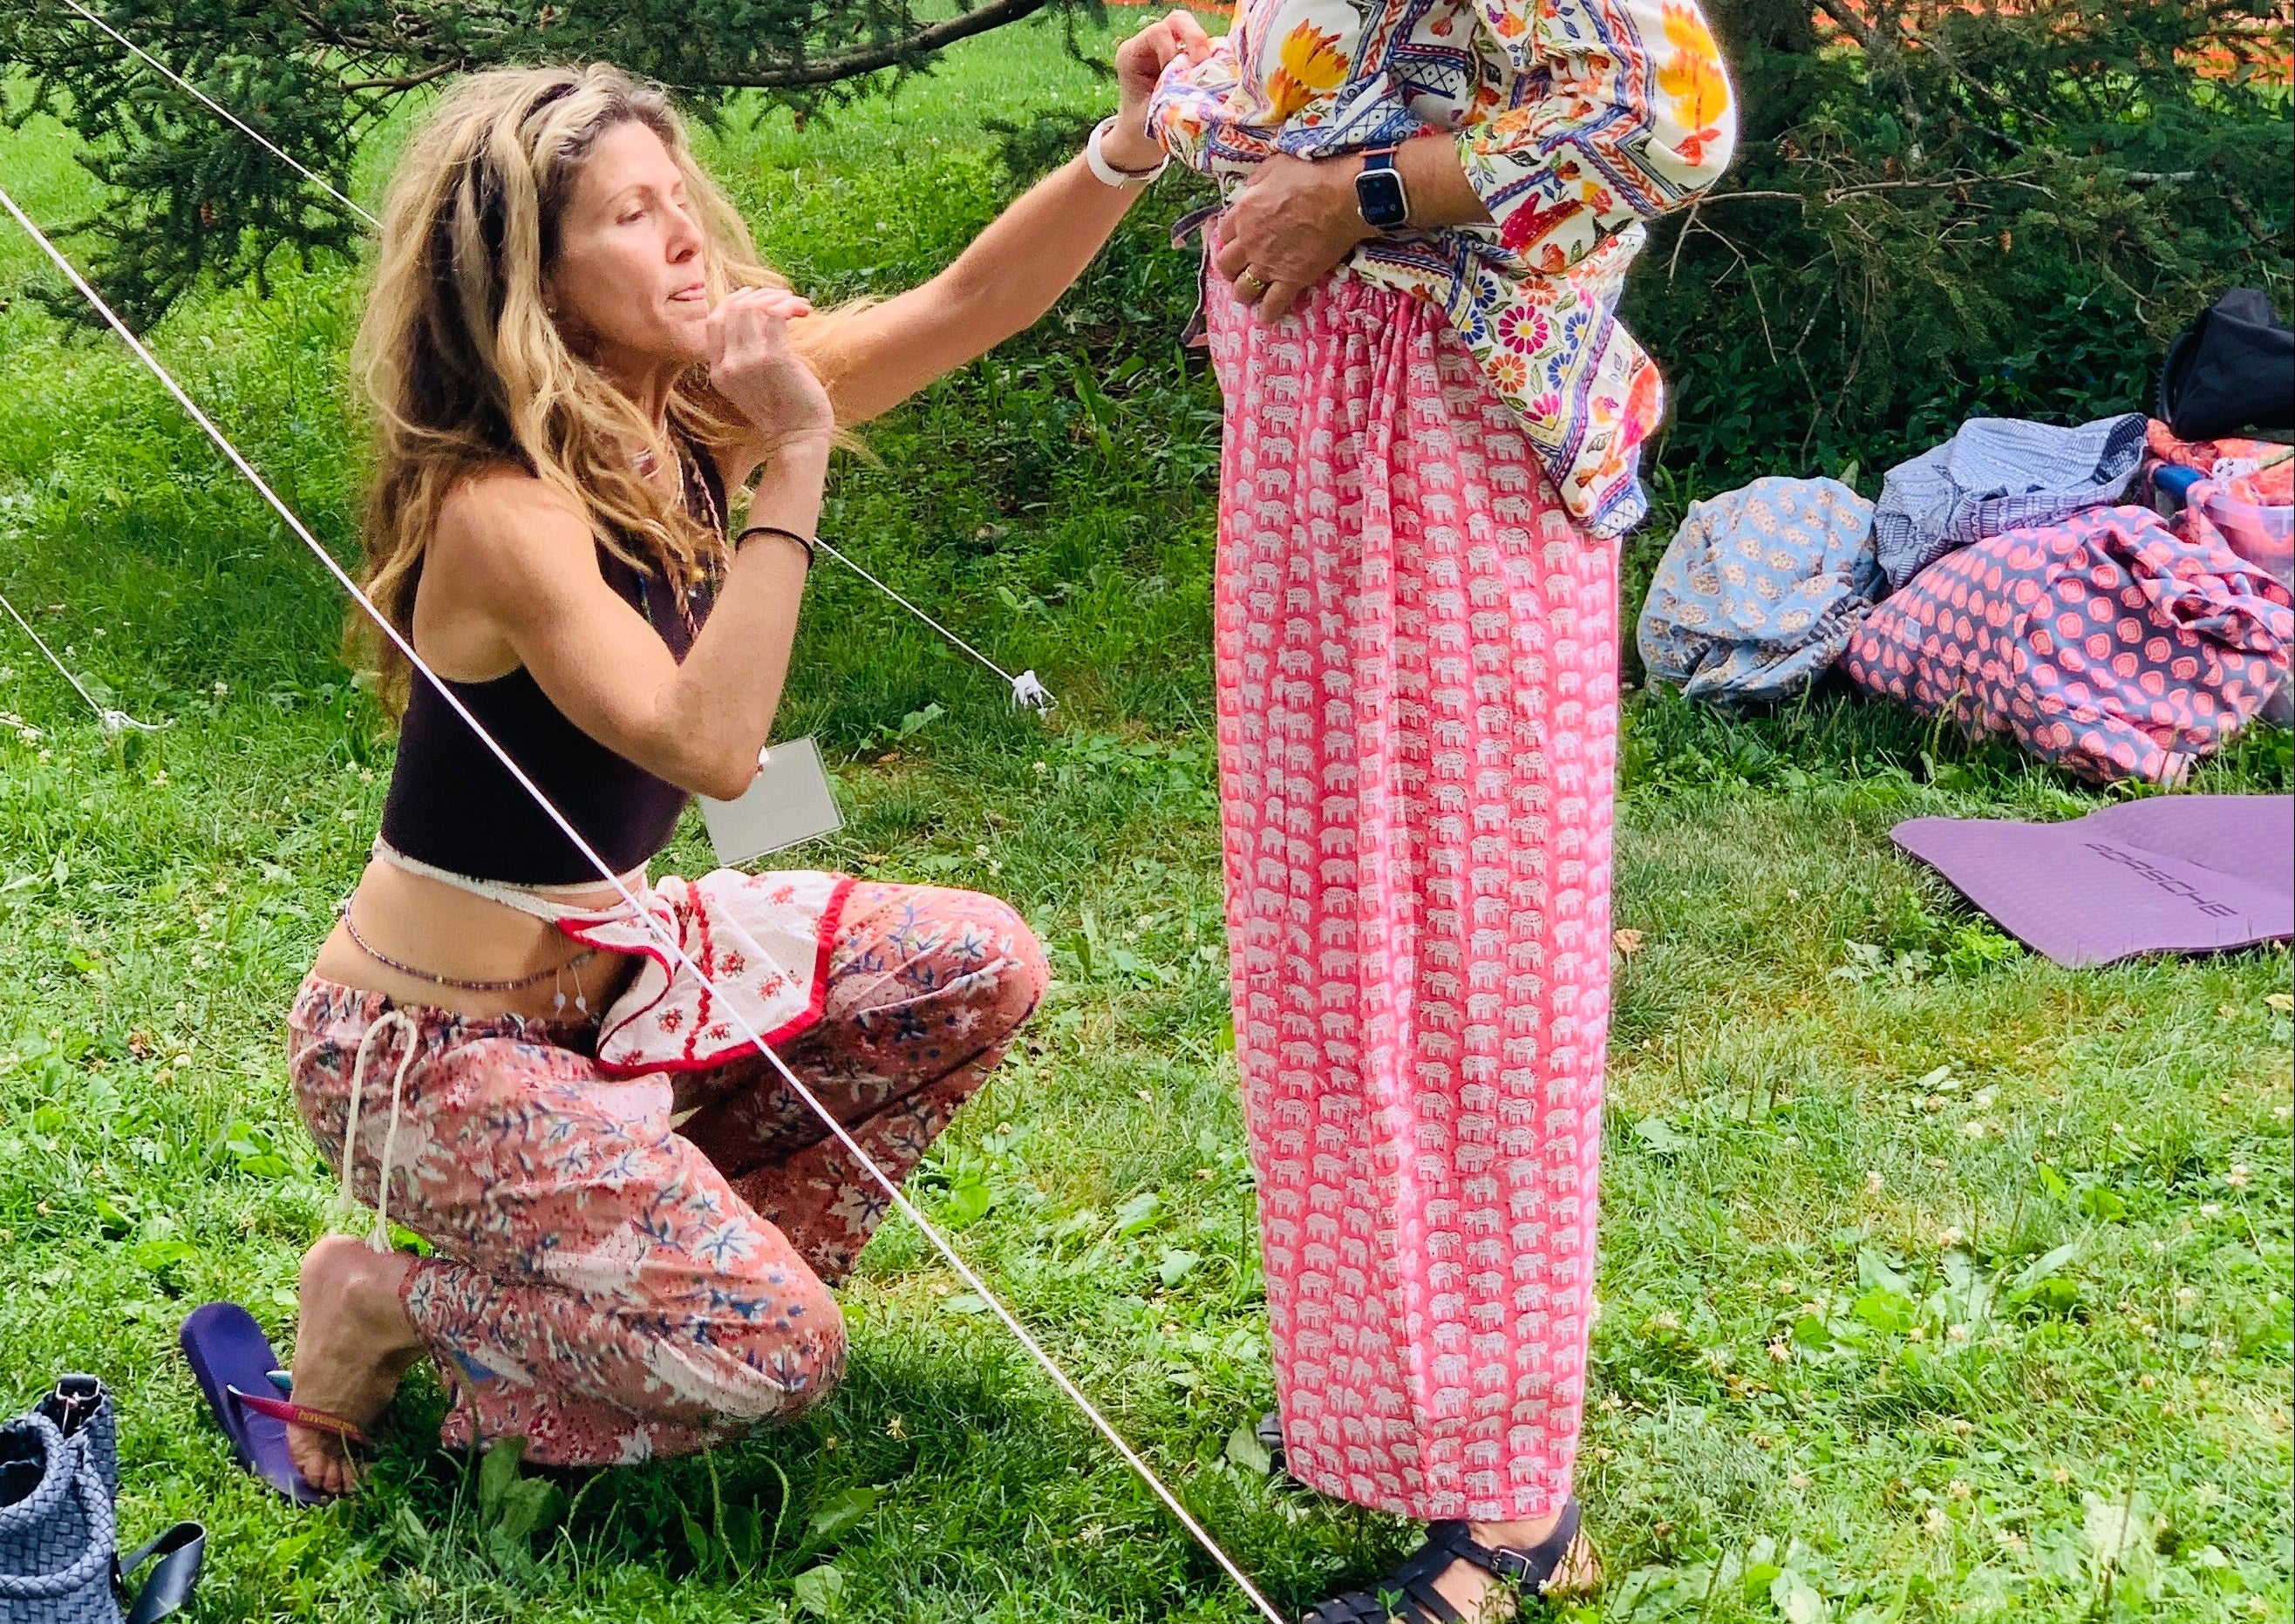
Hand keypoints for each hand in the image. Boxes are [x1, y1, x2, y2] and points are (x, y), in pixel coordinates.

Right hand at [706, 286, 835, 451]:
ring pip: (754, 307)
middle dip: (761, 295)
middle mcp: (728, 365)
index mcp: (717, 371)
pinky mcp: (773, 358)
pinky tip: (803, 311)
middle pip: (734, 308)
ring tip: (798, 305)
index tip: (754, 295)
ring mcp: (748, 361)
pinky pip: (775, 314)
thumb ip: (743, 357)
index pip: (713, 321)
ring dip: (779, 298)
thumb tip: (756, 316)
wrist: (797, 438)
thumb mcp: (750, 384)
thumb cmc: (784, 411)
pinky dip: (790, 305)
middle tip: (784, 298)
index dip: (733, 300)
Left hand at [1106, 9, 1212, 171]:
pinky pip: (1205, 47)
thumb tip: (1198, 83)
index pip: (1158, 33)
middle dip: (1194, 37)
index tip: (1177, 78)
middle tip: (1204, 60)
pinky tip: (1216, 74)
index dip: (1172, 51)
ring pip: (1193, 29)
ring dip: (1205, 48)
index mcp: (1132, 54)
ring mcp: (1170, 50)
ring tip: (1211, 70)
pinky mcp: (1186, 59)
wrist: (1139, 143)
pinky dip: (1213, 57)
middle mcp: (1150, 46)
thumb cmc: (1140, 131)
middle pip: (1177, 20)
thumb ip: (1171, 96)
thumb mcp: (1151, 115)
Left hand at [1214, 152, 1374, 322]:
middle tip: (1241, 269)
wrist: (1342, 196)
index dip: (1230, 238)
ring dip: (1244, 292)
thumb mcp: (1275, 165)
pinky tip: (1268, 316)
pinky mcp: (1290, 281)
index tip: (1238, 240)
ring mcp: (1268, 265)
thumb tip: (1249, 191)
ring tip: (1252, 293)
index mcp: (1244, 212)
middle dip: (1231, 268)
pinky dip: (1269, 313)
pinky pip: (1272, 305)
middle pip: (1226, 265)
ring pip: (1243, 289)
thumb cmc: (1312, 174)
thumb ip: (1257, 182)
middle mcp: (1249, 242)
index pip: (1223, 232)